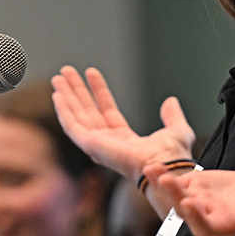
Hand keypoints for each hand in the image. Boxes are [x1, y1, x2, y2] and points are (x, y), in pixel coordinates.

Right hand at [50, 66, 194, 181]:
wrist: (165, 163)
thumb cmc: (172, 155)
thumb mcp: (176, 129)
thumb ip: (172, 116)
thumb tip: (171, 101)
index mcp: (124, 139)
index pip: (106, 109)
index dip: (98, 90)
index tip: (91, 73)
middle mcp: (107, 142)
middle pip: (86, 111)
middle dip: (75, 91)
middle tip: (66, 72)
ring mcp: (97, 144)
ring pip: (76, 116)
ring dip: (66, 96)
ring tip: (58, 77)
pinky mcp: (90, 145)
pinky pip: (71, 126)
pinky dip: (63, 110)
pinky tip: (57, 95)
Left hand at [152, 167, 234, 235]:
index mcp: (229, 227)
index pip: (208, 226)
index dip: (197, 217)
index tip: (188, 204)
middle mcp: (210, 217)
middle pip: (187, 212)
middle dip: (175, 197)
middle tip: (164, 180)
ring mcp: (202, 202)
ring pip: (178, 196)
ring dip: (164, 184)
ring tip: (151, 169)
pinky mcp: (199, 188)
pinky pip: (179, 183)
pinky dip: (165, 175)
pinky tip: (154, 165)